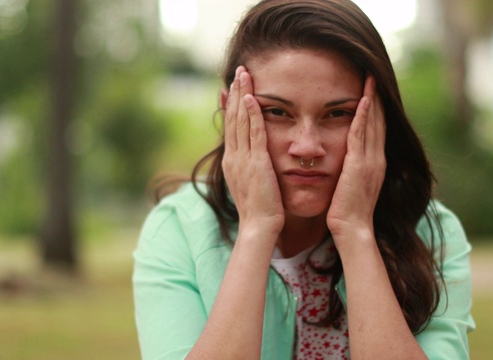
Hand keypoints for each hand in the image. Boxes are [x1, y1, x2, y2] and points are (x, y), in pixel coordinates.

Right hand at [222, 67, 284, 237]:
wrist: (259, 226)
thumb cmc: (261, 210)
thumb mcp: (253, 184)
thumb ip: (253, 168)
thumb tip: (257, 159)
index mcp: (233, 161)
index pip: (231, 126)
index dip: (232, 105)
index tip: (233, 86)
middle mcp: (234, 157)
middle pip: (233, 118)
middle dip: (236, 92)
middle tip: (239, 70)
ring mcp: (243, 159)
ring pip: (241, 120)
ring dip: (243, 95)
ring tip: (244, 73)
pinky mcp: (256, 163)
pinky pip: (254, 133)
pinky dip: (252, 114)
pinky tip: (252, 98)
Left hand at [326, 76, 385, 244]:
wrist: (352, 229)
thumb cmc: (347, 212)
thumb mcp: (351, 186)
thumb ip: (351, 171)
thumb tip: (345, 163)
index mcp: (375, 163)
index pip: (377, 130)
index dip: (376, 110)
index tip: (372, 91)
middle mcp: (377, 159)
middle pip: (379, 121)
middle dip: (377, 98)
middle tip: (374, 76)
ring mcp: (370, 161)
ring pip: (373, 123)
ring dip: (372, 100)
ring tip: (370, 79)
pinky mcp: (359, 164)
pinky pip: (361, 134)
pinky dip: (364, 116)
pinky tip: (363, 100)